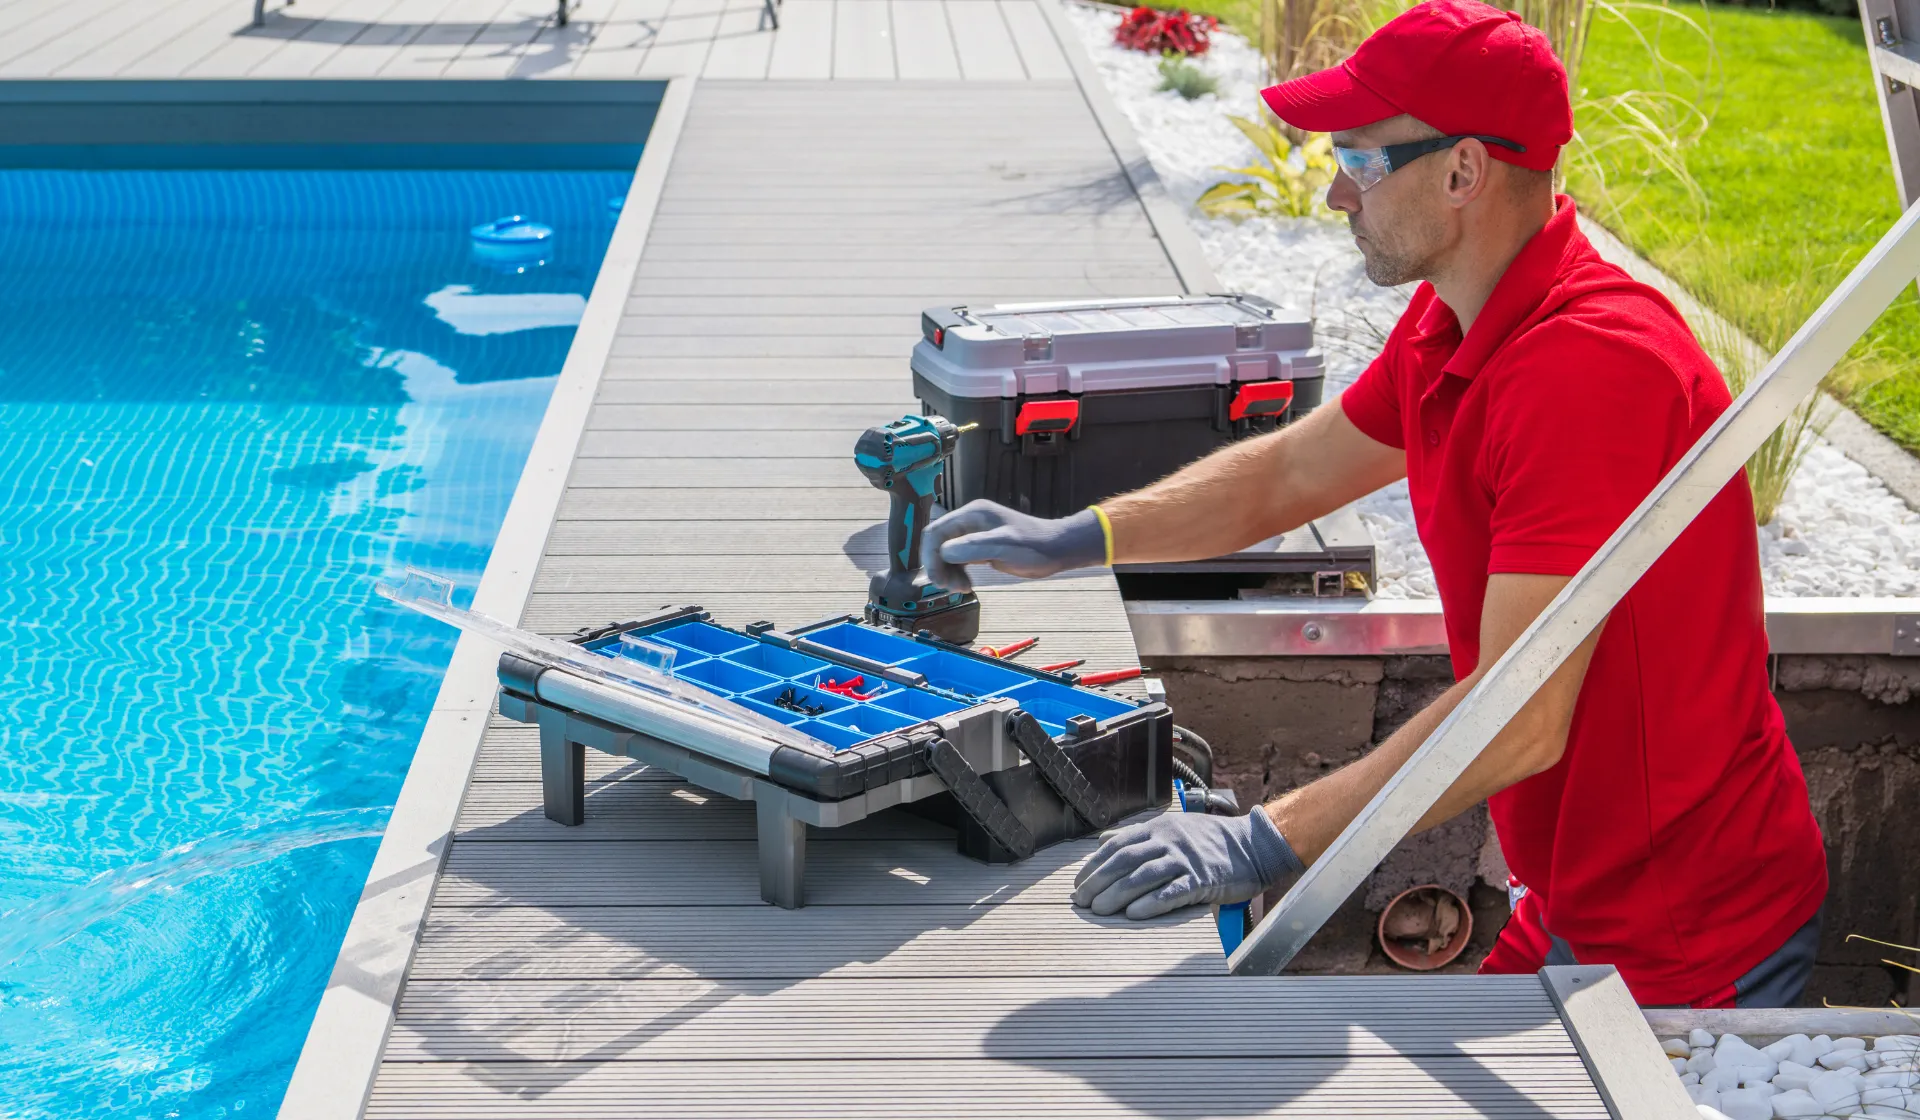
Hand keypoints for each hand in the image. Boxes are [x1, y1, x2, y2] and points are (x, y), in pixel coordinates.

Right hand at [920, 500, 1107, 592]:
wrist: (1056, 550)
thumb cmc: (1033, 546)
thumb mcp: (1003, 546)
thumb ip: (973, 547)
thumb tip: (944, 552)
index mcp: (972, 514)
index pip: (935, 532)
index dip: (930, 556)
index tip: (938, 579)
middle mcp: (969, 521)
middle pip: (937, 542)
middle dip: (938, 566)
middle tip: (950, 588)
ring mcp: (974, 533)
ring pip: (945, 553)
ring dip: (947, 572)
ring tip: (961, 588)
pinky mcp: (980, 547)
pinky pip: (958, 559)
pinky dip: (956, 573)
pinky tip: (966, 585)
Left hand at [1071, 806, 1303, 919]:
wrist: (1253, 845)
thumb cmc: (1210, 840)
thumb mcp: (1172, 828)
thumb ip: (1137, 835)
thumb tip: (1102, 841)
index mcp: (1157, 828)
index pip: (1116, 845)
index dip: (1094, 865)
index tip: (1079, 883)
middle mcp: (1167, 840)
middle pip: (1125, 861)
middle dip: (1099, 882)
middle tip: (1082, 901)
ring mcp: (1185, 859)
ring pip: (1143, 876)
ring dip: (1117, 895)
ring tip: (1100, 910)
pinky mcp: (1202, 879)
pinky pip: (1172, 892)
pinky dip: (1151, 903)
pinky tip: (1134, 914)